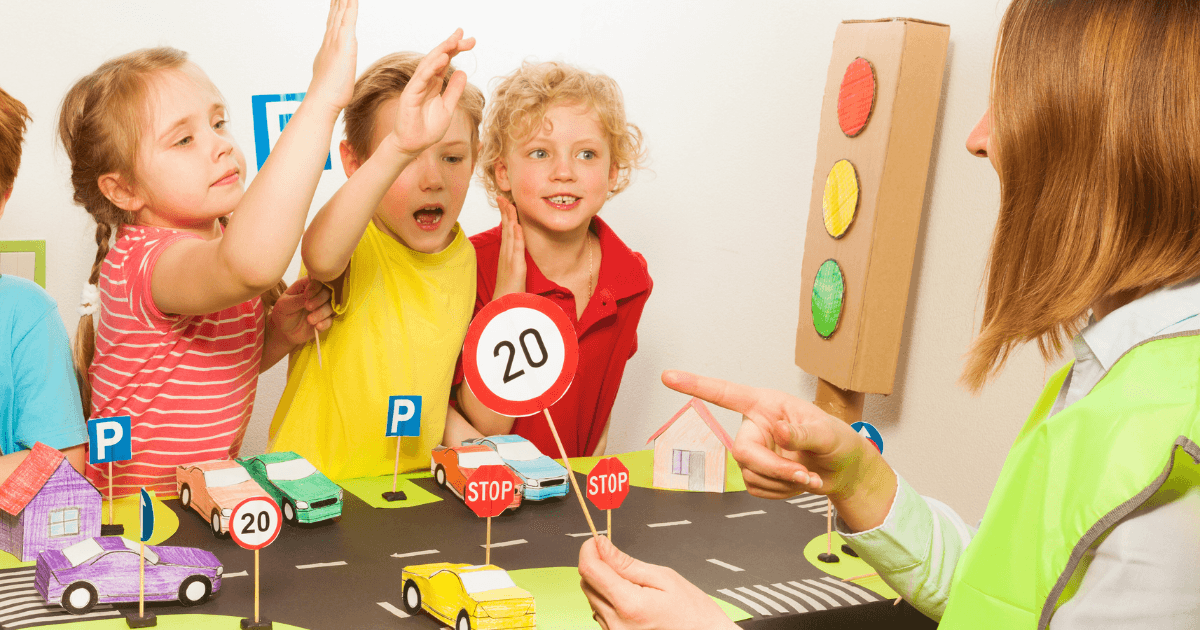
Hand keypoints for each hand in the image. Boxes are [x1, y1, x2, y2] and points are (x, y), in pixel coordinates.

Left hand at [269, 277, 333, 347]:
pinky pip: (330, 320)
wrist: (284, 332)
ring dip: (321, 313)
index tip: (307, 295)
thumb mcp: (284, 305)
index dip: (315, 286)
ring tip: (310, 320)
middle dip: (319, 299)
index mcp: (306, 286)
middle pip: (328, 291)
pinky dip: (325, 323)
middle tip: (308, 307)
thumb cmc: (282, 314)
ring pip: (331, 306)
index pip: (317, 279)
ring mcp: (322, 307)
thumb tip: (308, 296)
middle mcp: (317, 294)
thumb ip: (296, 299)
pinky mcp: (325, 319)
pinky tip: (317, 326)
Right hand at [306, 0, 358, 114]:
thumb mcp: (333, 76)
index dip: (335, 10)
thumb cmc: (329, 94)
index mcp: (329, 47)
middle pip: (336, 14)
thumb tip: (336, 68)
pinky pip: (349, 19)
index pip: (333, 23)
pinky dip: (351, 6)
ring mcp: (336, 40)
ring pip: (341, 13)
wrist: (323, 99)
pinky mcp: (345, 43)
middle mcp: (330, 40)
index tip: (336, 0)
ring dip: (343, 0)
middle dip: (338, 0)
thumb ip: (335, 68)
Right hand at [389, 29, 475, 156]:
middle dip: (450, 45)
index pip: (444, 62)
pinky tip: (442, 59)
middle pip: (437, 58)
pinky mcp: (410, 96)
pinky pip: (421, 79)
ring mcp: (416, 87)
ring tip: (454, 41)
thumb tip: (463, 72)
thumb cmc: (428, 129)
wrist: (413, 146)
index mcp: (433, 84)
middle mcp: (424, 82)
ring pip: (428, 65)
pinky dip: (431, 68)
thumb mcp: (447, 107)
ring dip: (441, 51)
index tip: (469, 40)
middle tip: (463, 34)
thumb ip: (454, 90)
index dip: (455, 49)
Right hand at [494, 195, 526, 297]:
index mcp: (506, 254)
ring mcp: (510, 259)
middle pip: (506, 229)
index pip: (506, 230)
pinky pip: (516, 249)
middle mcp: (506, 254)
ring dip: (510, 219)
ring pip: (510, 235)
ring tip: (509, 204)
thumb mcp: (513, 271)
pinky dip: (516, 237)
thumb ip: (515, 259)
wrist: (504, 306)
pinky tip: (516, 225)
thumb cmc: (509, 290)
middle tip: (502, 197)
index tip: (504, 202)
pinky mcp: (516, 267)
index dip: (505, 215)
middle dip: (505, 212)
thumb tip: (518, 249)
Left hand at [578, 536, 736, 629]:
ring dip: (603, 584)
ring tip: (633, 585)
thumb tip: (602, 546)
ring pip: (592, 598)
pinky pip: (601, 613)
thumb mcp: (664, 578)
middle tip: (618, 559)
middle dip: (597, 566)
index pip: (590, 570)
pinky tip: (630, 599)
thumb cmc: (692, 612)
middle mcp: (616, 623)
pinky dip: (609, 600)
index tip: (596, 540)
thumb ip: (627, 563)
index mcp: (629, 605)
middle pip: (587, 584)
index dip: (589, 550)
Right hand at [661, 370, 872, 501]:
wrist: (843, 471)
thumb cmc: (837, 441)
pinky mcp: (755, 474)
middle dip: (773, 469)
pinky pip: (757, 489)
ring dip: (782, 482)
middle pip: (742, 452)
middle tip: (803, 476)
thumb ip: (802, 433)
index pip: (726, 394)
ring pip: (750, 474)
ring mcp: (753, 451)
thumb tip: (779, 431)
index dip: (696, 386)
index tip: (669, 377)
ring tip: (808, 477)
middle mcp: (754, 426)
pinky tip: (797, 482)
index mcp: (765, 405)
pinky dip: (781, 492)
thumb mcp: (827, 433)